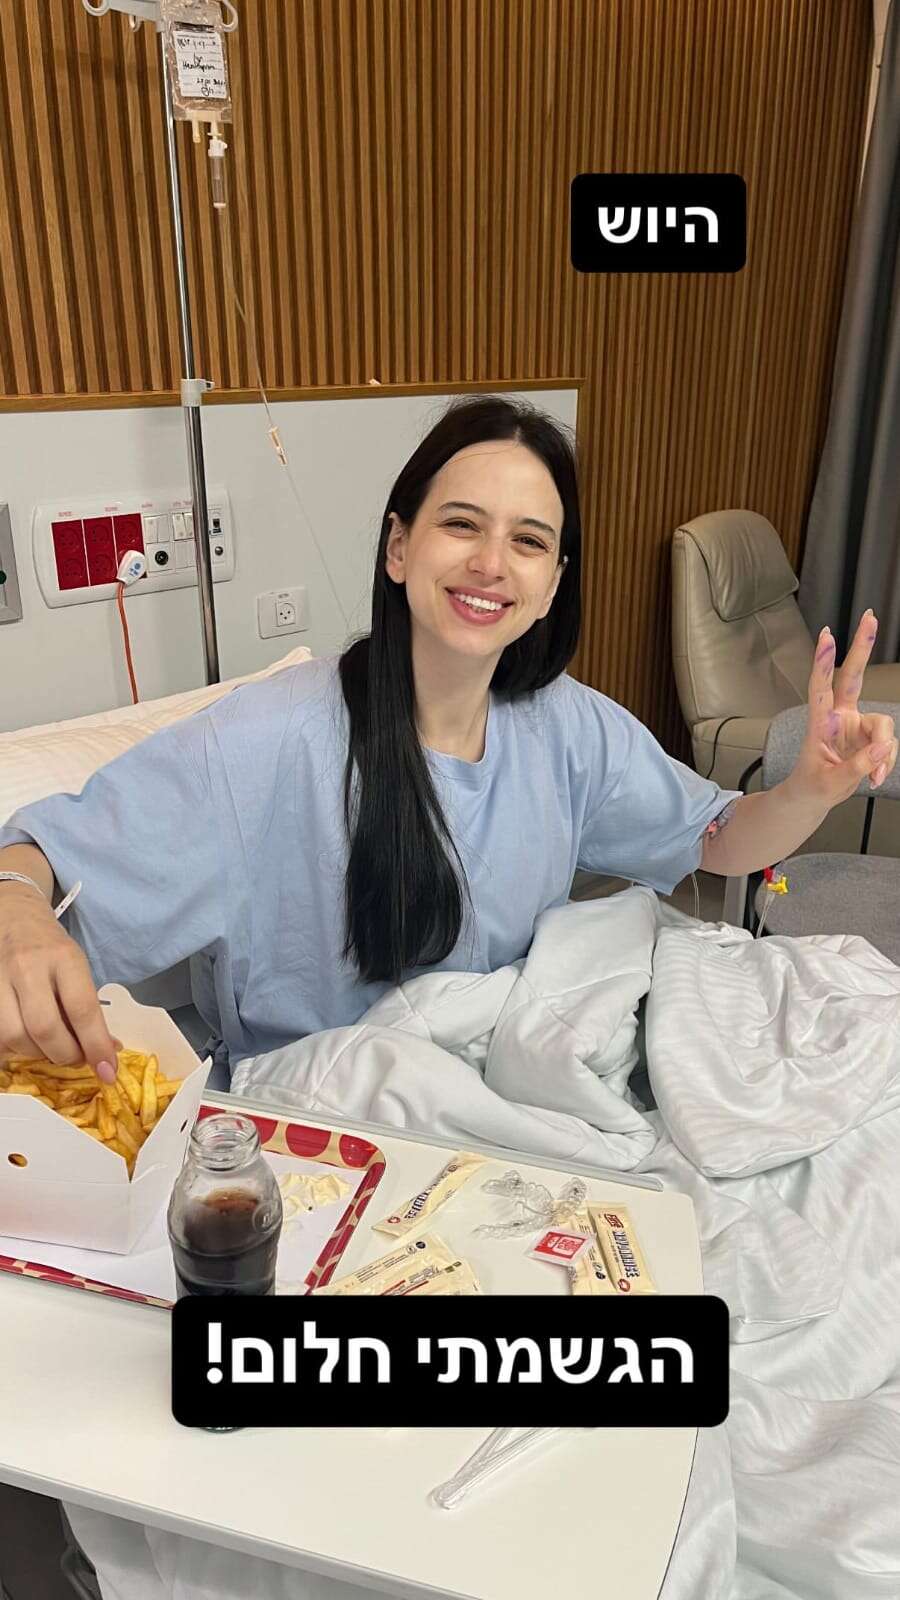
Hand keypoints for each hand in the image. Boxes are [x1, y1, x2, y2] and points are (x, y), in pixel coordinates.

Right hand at [0, 886, 117, 1078]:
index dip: (96, 1046)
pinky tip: (25, 1041)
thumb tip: (107, 1050)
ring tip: (50, 1047)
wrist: (12, 914)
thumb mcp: (76, 966)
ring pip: (13, 1036)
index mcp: (63, 957)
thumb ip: (87, 1008)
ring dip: (36, 1054)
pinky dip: (12, 1048)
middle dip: (66, 1054)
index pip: (82, 1009)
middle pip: (45, 1028)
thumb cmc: (50, 945)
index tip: (108, 1071)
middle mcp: (28, 967)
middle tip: (76, 1057)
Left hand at [787, 610, 897, 809]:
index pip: (820, 687)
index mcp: (820, 722)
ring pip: (883, 725)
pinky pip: (888, 744)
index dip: (824, 662)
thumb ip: (857, 765)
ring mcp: (856, 725)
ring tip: (873, 776)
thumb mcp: (830, 783)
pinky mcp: (870, 737)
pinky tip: (875, 777)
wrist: (813, 798)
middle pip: (853, 676)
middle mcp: (840, 717)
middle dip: (862, 646)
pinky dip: (886, 762)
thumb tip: (882, 748)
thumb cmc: (812, 786)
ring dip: (884, 753)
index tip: (826, 637)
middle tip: (869, 616)